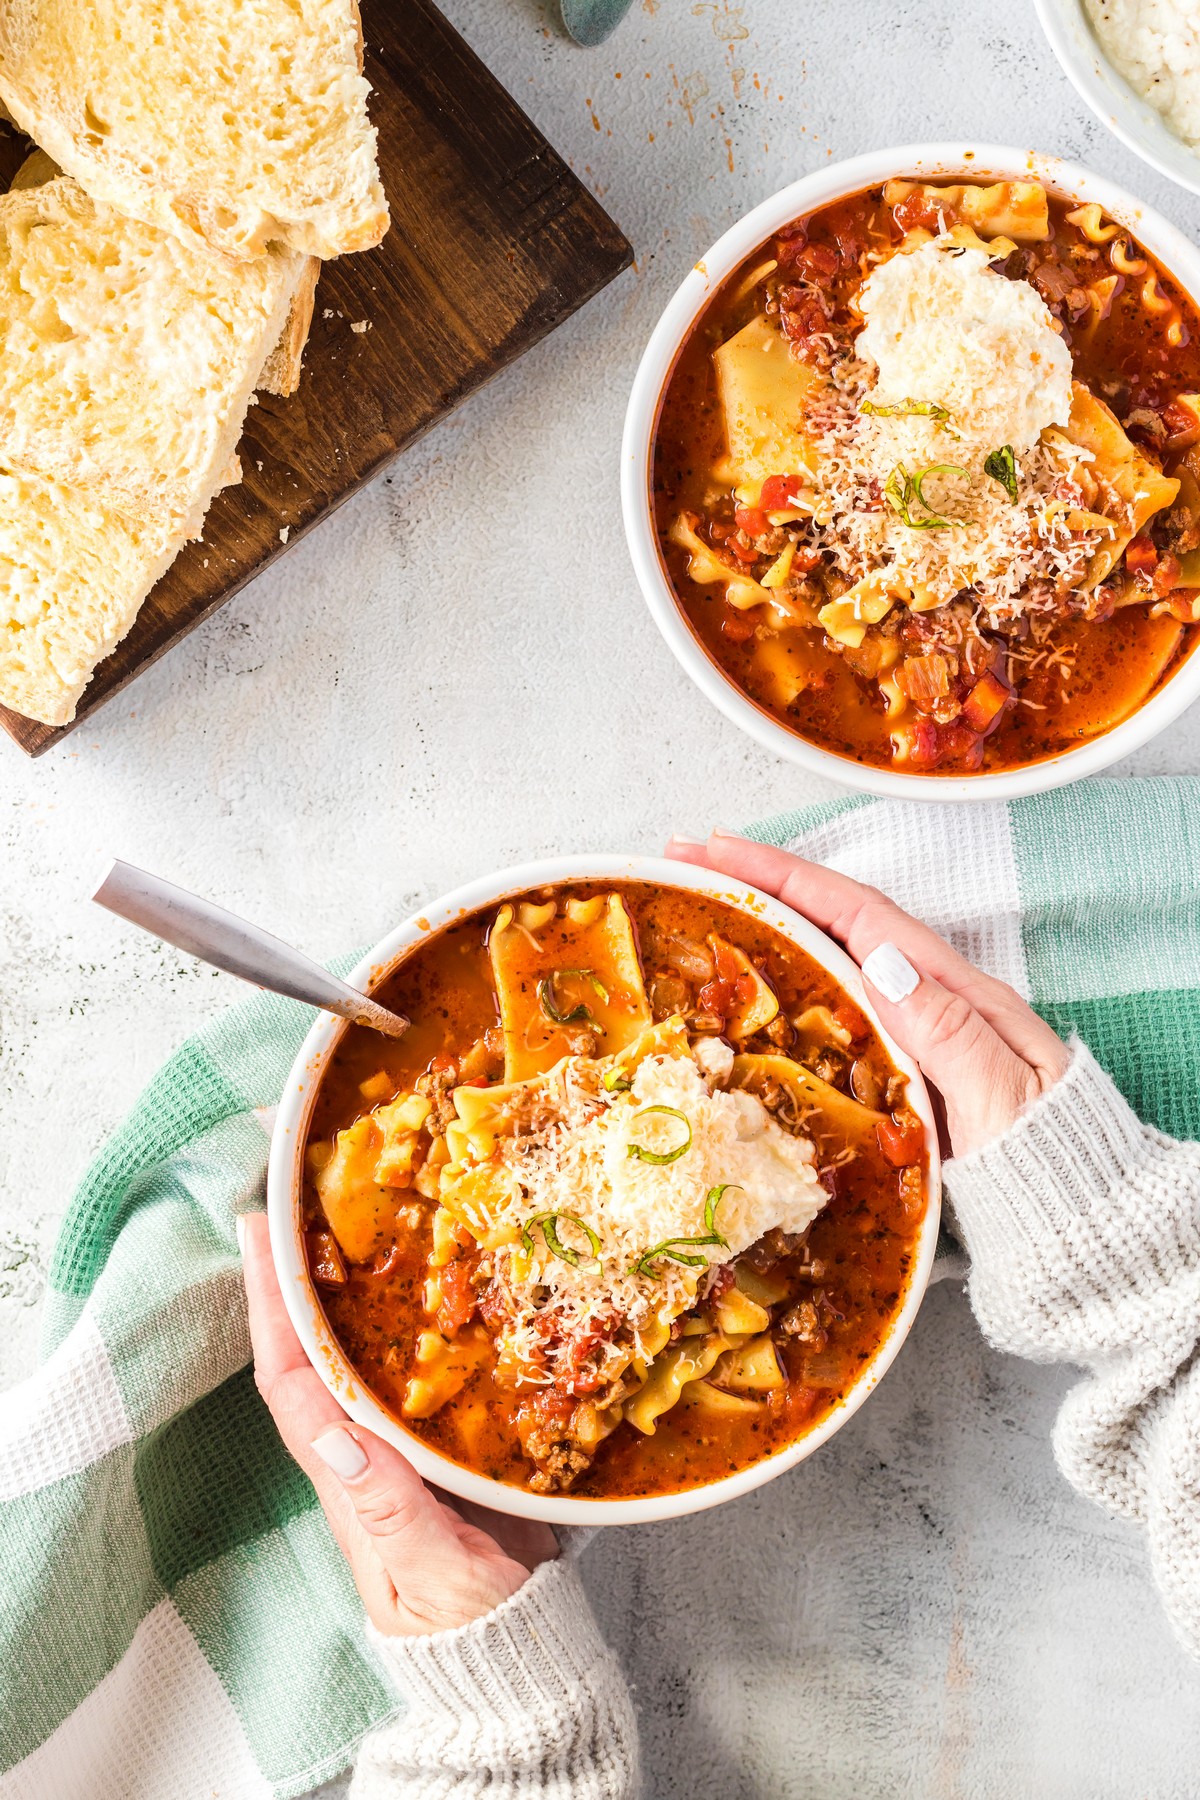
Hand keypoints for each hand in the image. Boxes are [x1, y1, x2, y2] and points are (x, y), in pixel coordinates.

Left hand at [240, 1212, 555, 1635]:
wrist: (517, 1654)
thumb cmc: (469, 1620)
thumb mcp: (432, 1569)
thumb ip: (391, 1506)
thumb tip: (341, 1434)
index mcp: (348, 1479)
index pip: (293, 1382)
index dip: (272, 1310)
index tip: (258, 1239)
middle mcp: (363, 1455)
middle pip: (313, 1358)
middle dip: (294, 1285)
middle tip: (287, 1210)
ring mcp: (401, 1451)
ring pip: (359, 1362)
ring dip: (343, 1297)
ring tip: (346, 1229)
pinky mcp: (447, 1449)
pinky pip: (413, 1376)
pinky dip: (410, 1327)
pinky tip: (431, 1290)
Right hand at [666, 830, 1069, 1158]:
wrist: (1082, 1222)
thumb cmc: (1048, 1168)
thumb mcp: (1006, 1101)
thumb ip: (951, 1036)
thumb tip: (885, 964)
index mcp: (954, 994)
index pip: (858, 916)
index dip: (786, 877)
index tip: (720, 848)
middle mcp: (929, 1001)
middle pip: (834, 924)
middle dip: (759, 886)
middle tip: (684, 862)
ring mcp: (913, 1036)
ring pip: (828, 965)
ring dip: (764, 930)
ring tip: (700, 906)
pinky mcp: (899, 1075)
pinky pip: (831, 1016)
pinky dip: (783, 989)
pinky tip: (744, 993)